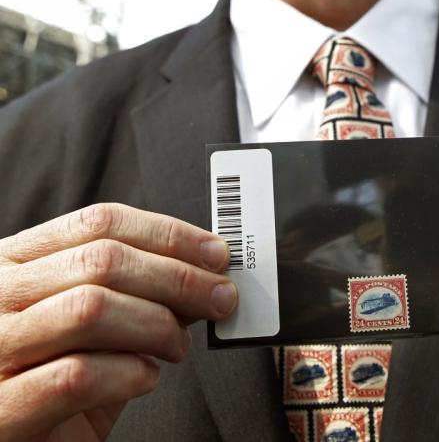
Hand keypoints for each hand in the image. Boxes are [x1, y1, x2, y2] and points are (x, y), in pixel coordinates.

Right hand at [0, 203, 237, 441]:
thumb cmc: (46, 377)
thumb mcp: (84, 321)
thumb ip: (128, 290)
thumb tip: (201, 272)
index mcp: (15, 261)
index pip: (99, 222)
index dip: (168, 234)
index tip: (215, 254)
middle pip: (102, 260)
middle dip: (178, 277)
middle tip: (219, 298)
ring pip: (90, 309)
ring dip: (156, 324)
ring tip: (177, 345)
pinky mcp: (0, 413)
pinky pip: (76, 377)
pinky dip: (127, 372)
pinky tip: (145, 377)